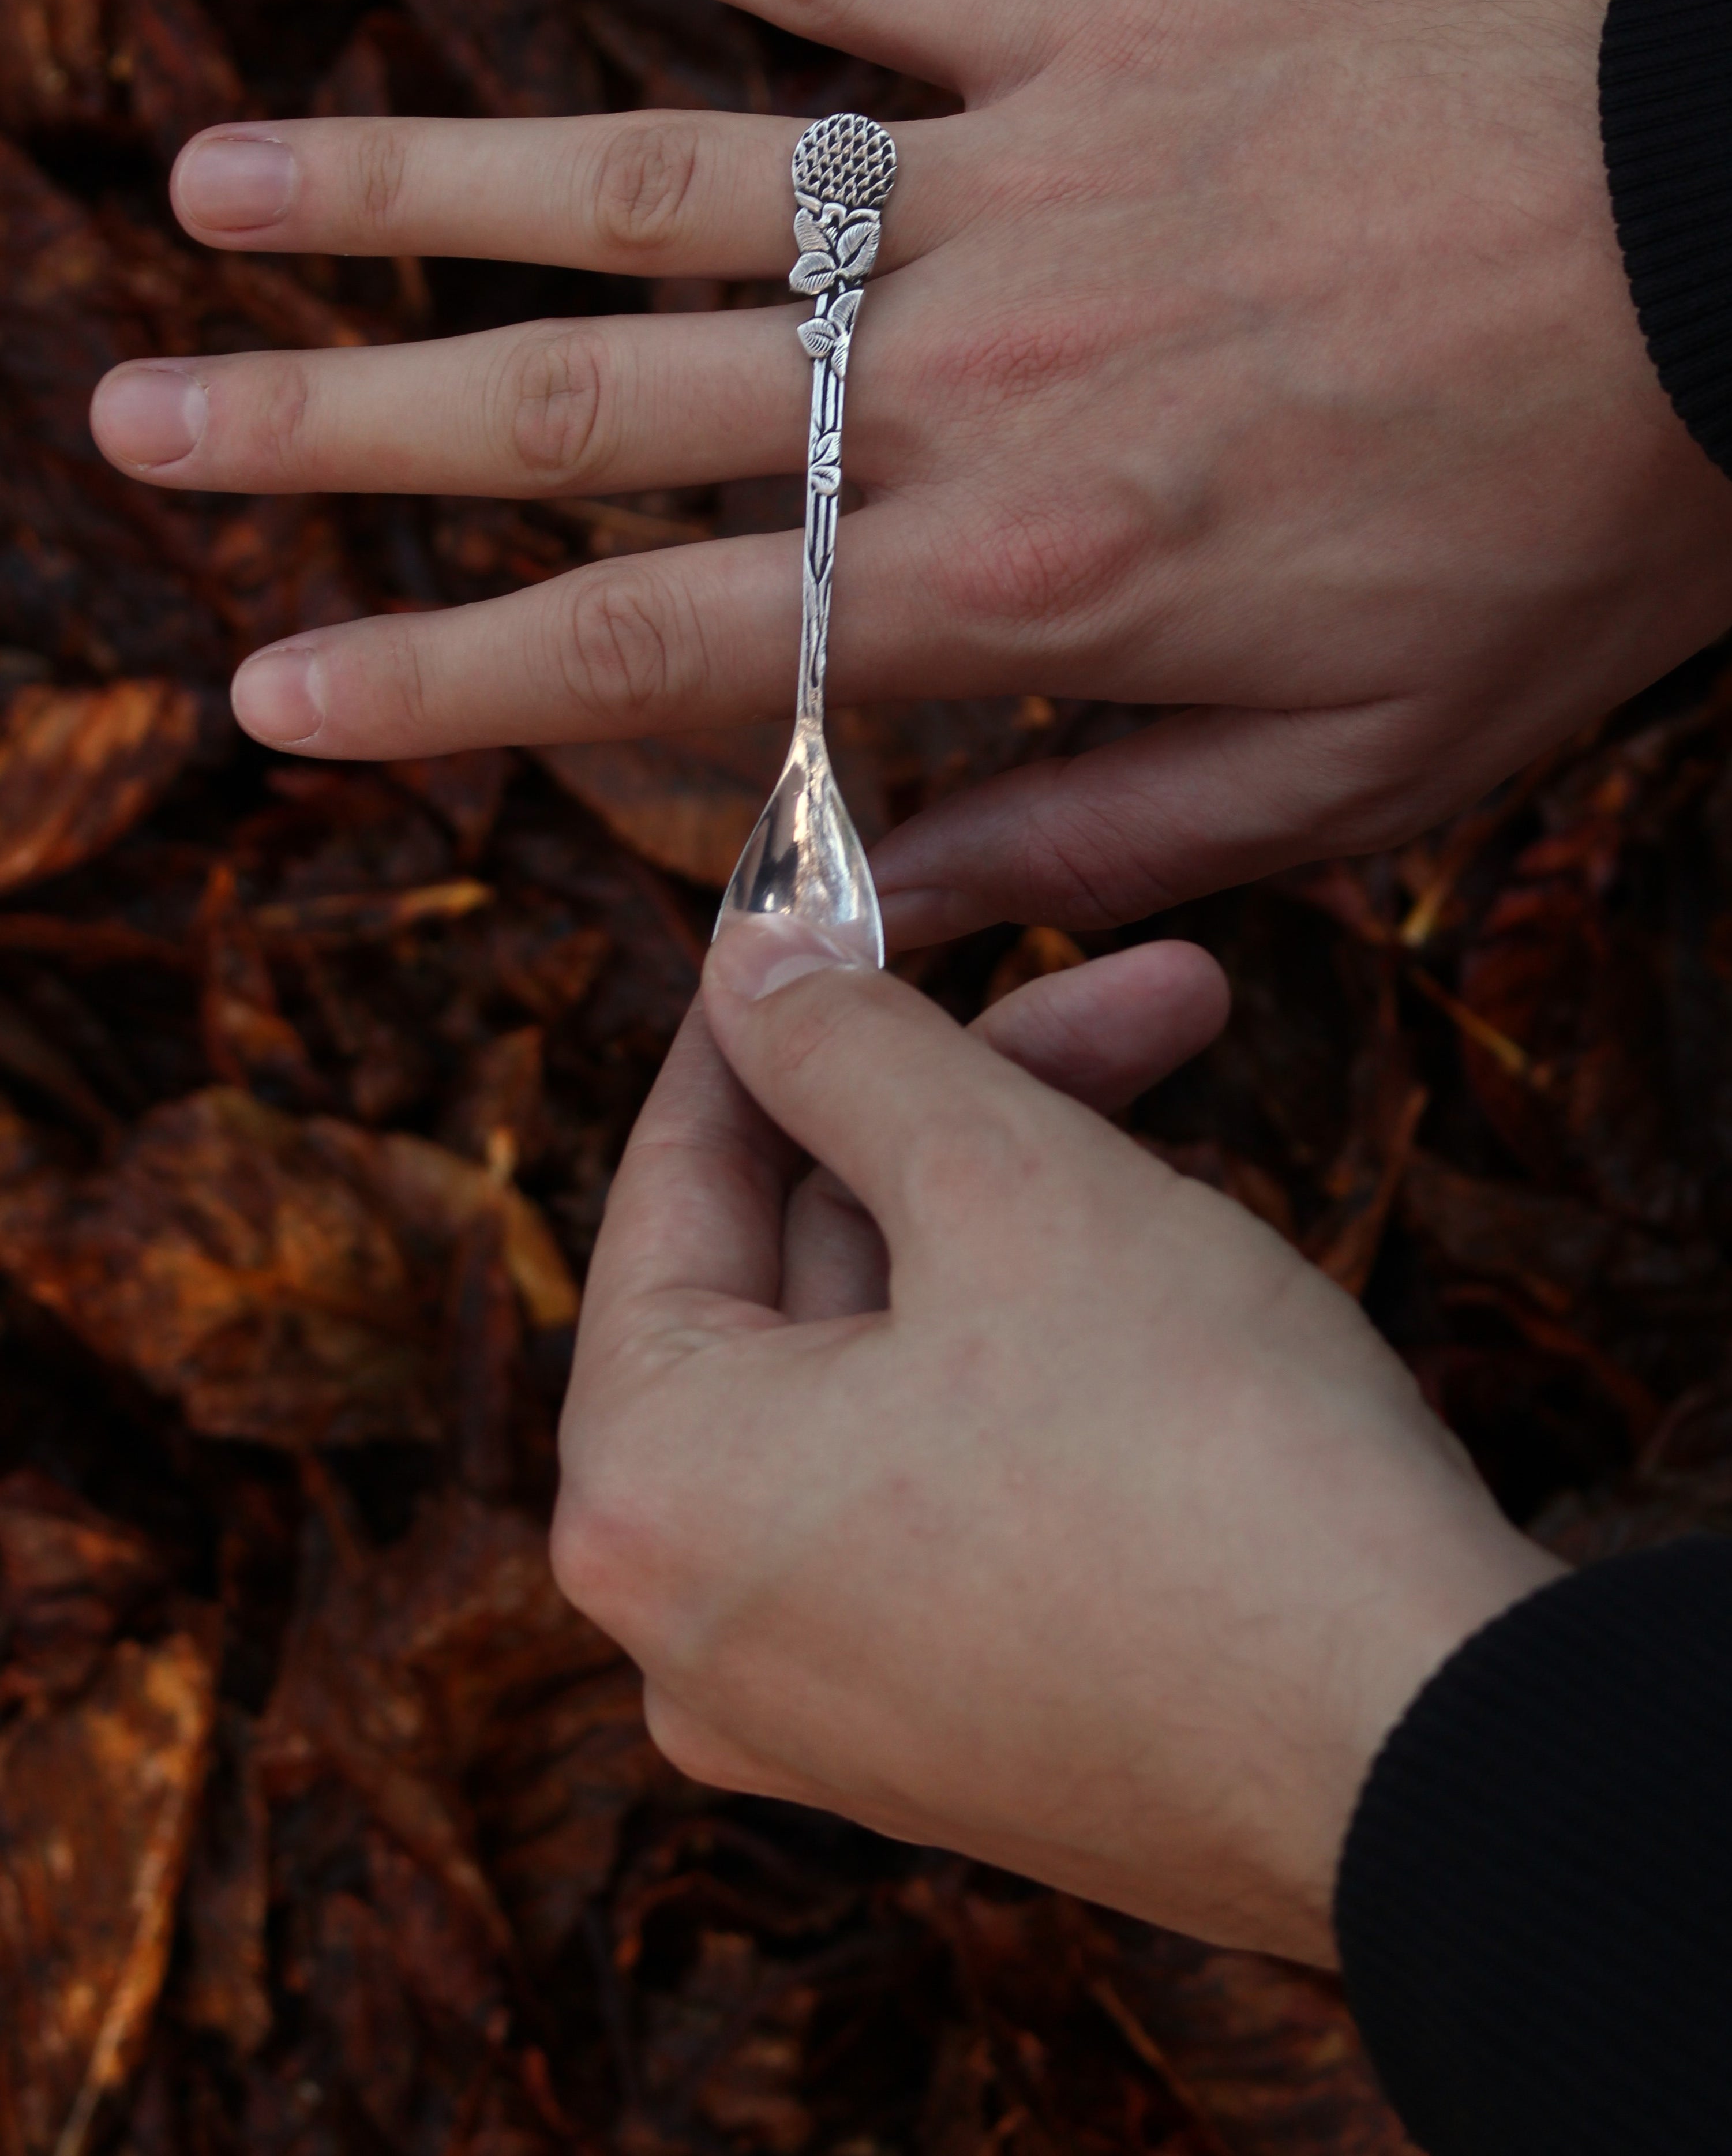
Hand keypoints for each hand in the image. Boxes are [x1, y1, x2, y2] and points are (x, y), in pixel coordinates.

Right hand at [89, 0, 1731, 931]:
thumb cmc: (1558, 542)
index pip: (658, 649)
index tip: (272, 696)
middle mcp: (964, 375)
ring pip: (659, 176)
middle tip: (139, 425)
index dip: (443, 684)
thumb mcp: (1354, 784)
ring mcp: (1014, 180)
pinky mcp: (1095, 26)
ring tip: (217, 174)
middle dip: (342, 430)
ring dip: (421, 175)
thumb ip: (1095, 839)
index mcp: (1021, 583)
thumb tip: (883, 894)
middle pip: (590, 404)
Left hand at [552, 917, 1558, 1962]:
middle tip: (1146, 995)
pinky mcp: (956, 1732)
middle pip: (809, 1270)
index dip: (787, 1013)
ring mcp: (825, 1700)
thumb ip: (845, 1049)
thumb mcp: (1006, 1183)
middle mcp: (695, 1625)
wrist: (1425, 1756)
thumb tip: (751, 965)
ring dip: (1028, 1213)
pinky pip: (946, 1485)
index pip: (679, 1178)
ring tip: (1191, 1100)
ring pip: (894, 1367)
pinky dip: (1034, 1357)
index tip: (863, 904)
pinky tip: (1168, 1260)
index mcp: (645, 1493)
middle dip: (979, 1104)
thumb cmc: (1201, 1458)